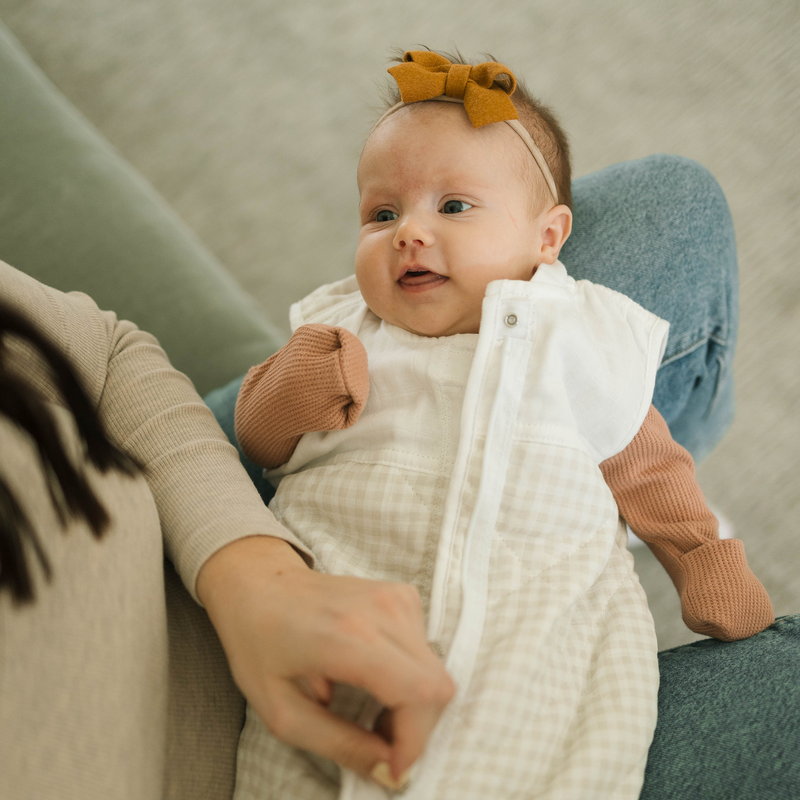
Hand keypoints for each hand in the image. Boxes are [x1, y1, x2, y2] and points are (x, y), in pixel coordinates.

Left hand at [197, 535, 454, 785]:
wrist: (258, 583)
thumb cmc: (258, 644)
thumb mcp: (282, 711)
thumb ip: (338, 744)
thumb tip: (388, 771)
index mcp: (349, 637)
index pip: (418, 693)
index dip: (414, 740)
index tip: (390, 766)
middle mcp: (382, 611)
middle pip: (437, 686)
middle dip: (415, 728)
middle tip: (378, 742)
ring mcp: (396, 597)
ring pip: (435, 671)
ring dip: (413, 704)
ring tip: (373, 711)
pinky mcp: (401, 594)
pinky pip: (425, 649)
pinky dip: (411, 676)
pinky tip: (378, 681)